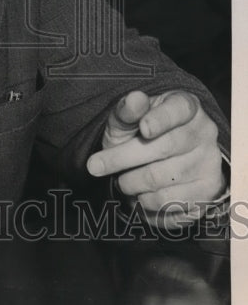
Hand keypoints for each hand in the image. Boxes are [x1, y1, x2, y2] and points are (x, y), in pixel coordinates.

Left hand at [86, 90, 223, 225]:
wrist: (157, 164)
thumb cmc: (138, 135)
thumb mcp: (127, 120)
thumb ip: (126, 112)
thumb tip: (134, 100)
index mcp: (186, 106)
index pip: (178, 109)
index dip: (161, 119)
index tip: (144, 129)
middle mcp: (204, 132)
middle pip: (163, 148)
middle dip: (122, 159)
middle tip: (95, 166)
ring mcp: (209, 163)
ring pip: (162, 180)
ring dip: (131, 184)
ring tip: (123, 181)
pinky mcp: (208, 192)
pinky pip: (170, 205)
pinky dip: (145, 204)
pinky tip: (138, 196)